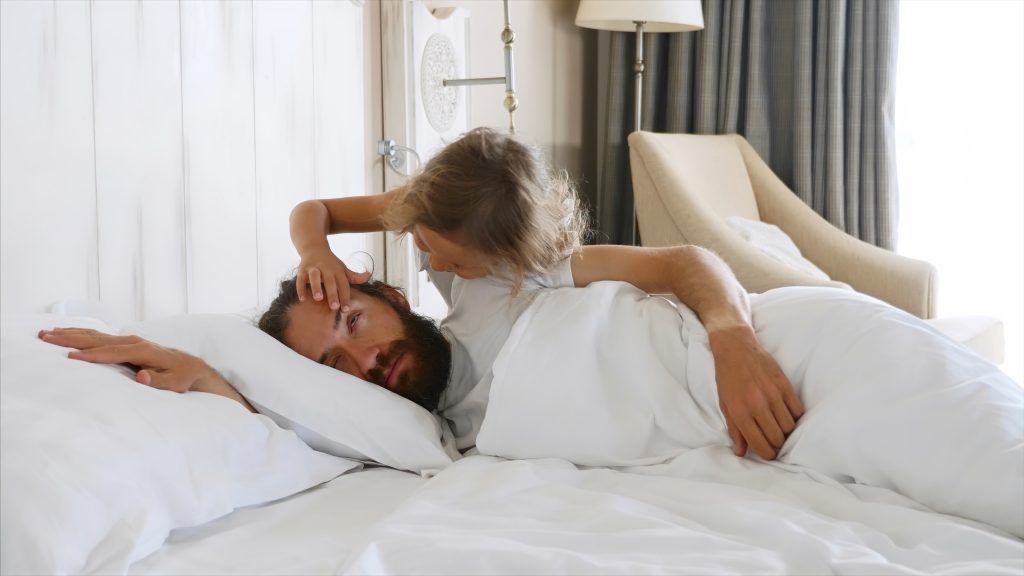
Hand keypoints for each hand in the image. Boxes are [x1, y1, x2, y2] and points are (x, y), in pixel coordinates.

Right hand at [39, 328, 216, 392]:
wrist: (189, 366)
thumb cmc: (180, 377)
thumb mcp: (174, 384)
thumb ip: (158, 381)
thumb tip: (142, 376)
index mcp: (143, 351)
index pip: (112, 353)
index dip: (91, 355)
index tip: (70, 357)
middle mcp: (133, 341)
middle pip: (97, 339)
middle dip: (71, 338)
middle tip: (45, 337)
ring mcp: (128, 340)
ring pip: (94, 335)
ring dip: (70, 333)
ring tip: (46, 333)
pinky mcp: (124, 342)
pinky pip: (98, 336)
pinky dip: (80, 333)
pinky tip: (65, 332)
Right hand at [296, 247, 371, 309]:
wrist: (314, 247)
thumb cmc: (330, 263)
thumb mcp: (342, 269)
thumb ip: (353, 276)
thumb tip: (369, 276)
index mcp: (337, 270)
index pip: (343, 284)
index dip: (345, 296)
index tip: (346, 309)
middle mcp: (326, 268)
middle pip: (330, 281)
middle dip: (332, 293)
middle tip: (334, 306)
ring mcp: (314, 268)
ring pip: (314, 277)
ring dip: (316, 287)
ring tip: (318, 298)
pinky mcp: (302, 269)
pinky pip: (300, 279)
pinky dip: (300, 288)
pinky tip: (302, 298)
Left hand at [708, 325, 803, 459]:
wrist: (735, 348)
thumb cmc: (727, 377)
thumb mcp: (725, 405)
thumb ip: (735, 430)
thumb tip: (741, 453)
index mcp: (740, 412)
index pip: (760, 444)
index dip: (767, 454)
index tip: (769, 454)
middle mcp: (757, 404)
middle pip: (778, 438)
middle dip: (777, 445)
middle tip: (774, 442)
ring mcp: (773, 394)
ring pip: (789, 426)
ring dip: (786, 432)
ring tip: (780, 429)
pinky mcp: (784, 384)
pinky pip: (797, 410)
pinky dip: (794, 417)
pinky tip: (787, 415)